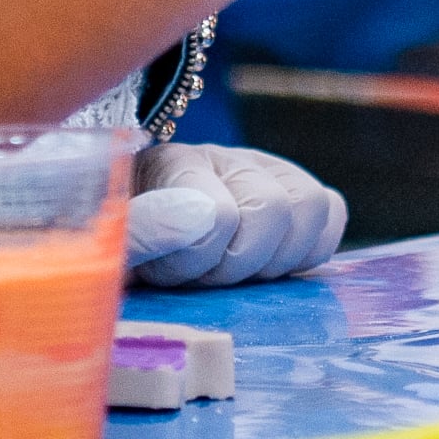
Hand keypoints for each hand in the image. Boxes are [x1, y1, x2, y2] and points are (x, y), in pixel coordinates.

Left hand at [125, 143, 347, 286]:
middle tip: (198, 279)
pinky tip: (265, 266)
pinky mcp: (296, 197)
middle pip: (272, 210)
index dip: (190, 262)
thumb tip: (205, 219)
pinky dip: (306, 249)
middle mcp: (224, 158)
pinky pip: (330, 213)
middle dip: (234, 265)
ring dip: (272, 260)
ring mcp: (265, 173)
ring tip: (231, 274)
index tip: (159, 275)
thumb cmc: (115, 254)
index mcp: (171, 163)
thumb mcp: (108, 248)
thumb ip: (144, 231)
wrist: (127, 250)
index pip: (216, 215)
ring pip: (310, 208)